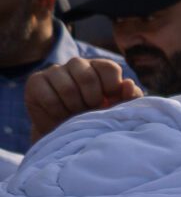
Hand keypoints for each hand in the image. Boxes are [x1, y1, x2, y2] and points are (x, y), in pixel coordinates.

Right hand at [26, 57, 143, 143]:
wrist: (66, 132)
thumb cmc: (96, 117)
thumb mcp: (117, 109)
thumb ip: (129, 98)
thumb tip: (129, 83)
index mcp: (99, 66)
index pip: (109, 68)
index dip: (111, 89)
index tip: (107, 102)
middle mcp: (77, 64)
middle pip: (87, 77)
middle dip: (92, 101)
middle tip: (89, 110)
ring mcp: (55, 70)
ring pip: (67, 88)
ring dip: (74, 108)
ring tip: (74, 114)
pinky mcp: (36, 81)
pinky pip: (49, 97)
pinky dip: (57, 112)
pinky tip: (59, 115)